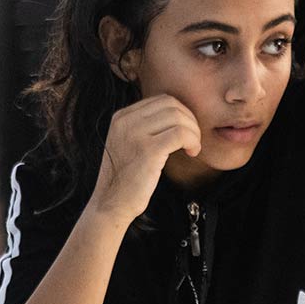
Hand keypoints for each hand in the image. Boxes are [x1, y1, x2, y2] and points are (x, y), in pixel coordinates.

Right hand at [89, 95, 201, 223]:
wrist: (111, 203)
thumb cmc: (125, 177)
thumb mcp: (128, 143)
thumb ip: (145, 126)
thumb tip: (178, 114)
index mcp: (122, 117)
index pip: (162, 100)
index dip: (181, 112)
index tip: (186, 131)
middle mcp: (126, 121)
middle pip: (172, 105)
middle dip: (190, 120)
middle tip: (193, 140)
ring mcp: (135, 134)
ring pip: (178, 118)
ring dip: (193, 132)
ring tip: (192, 148)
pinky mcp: (148, 150)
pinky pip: (180, 134)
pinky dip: (192, 141)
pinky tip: (191, 153)